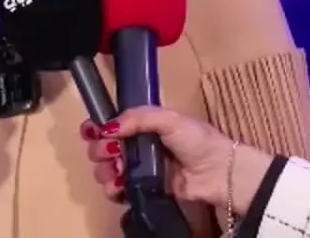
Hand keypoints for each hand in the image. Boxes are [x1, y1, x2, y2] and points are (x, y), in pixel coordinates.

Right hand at [81, 106, 267, 209]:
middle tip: (110, 152)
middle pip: (103, 147)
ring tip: (116, 171)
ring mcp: (140, 170)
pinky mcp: (144, 190)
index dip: (96, 128)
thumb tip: (107, 128)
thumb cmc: (197, 140)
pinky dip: (113, 189)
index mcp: (143, 125)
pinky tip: (118, 187)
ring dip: (104, 170)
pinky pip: (119, 191)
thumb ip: (138, 118)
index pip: (111, 124)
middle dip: (100, 150)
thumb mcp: (170, 119)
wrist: (219, 172)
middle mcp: (138, 146)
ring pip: (107, 170)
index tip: (90, 132)